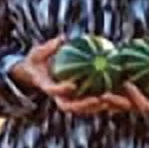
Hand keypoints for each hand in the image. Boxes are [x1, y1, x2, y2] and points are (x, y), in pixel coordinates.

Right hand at [7, 37, 126, 114]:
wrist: (35, 74)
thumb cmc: (37, 61)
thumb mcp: (38, 53)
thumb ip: (48, 48)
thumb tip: (62, 38)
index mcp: (46, 86)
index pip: (54, 90)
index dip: (62, 90)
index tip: (73, 85)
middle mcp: (57, 97)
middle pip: (70, 106)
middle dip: (83, 105)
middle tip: (97, 100)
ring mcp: (66, 101)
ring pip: (81, 109)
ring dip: (95, 107)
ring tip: (109, 101)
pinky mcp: (75, 101)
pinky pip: (88, 104)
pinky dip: (99, 103)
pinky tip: (113, 97)